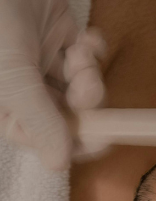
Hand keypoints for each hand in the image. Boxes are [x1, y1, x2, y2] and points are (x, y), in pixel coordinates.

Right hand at [0, 0, 108, 171]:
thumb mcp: (13, 80)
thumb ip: (40, 120)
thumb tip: (60, 163)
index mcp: (8, 107)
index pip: (48, 139)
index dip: (76, 141)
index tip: (101, 139)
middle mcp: (27, 90)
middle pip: (72, 115)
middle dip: (85, 103)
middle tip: (89, 86)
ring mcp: (45, 63)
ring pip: (84, 87)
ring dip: (89, 74)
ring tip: (80, 56)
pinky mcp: (62, 37)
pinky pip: (89, 57)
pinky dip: (93, 50)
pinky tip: (84, 39)